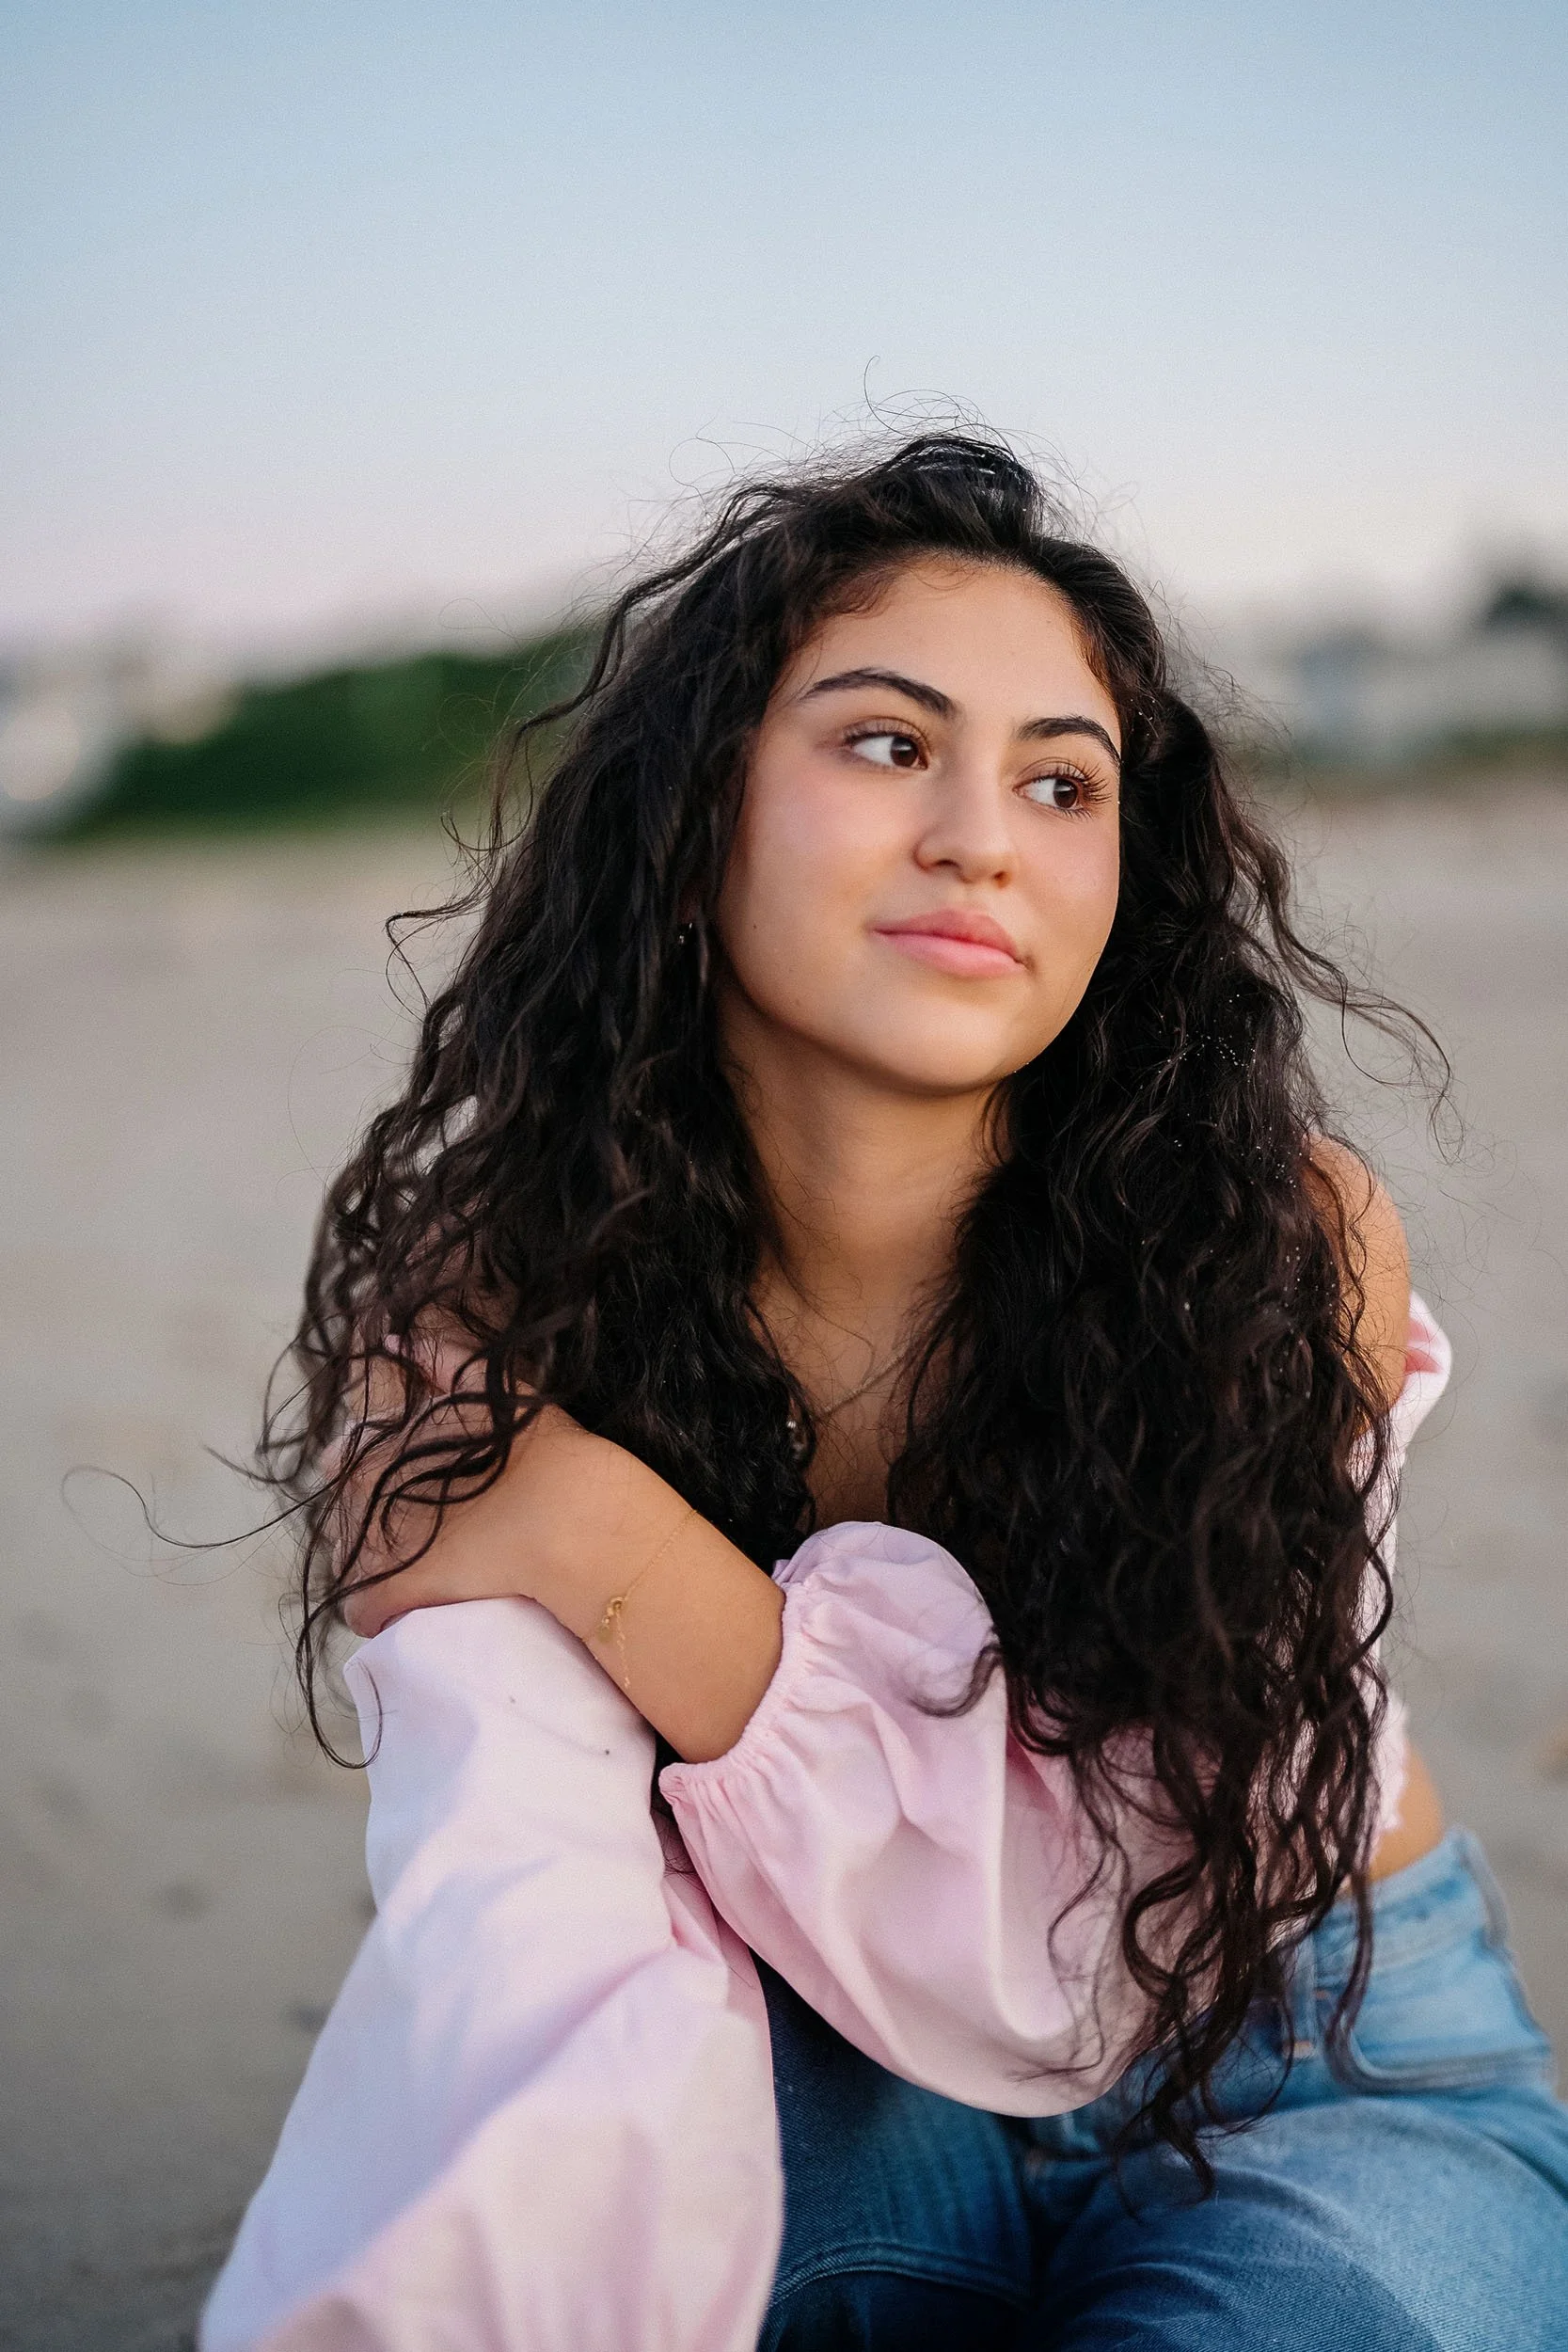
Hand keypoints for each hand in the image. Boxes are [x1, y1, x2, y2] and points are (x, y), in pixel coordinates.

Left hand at [337, 1334, 634, 1640]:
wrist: (574, 1519)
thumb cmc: (542, 1451)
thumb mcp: (493, 1386)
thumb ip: (439, 1356)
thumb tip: (392, 1338)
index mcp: (383, 1438)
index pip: (341, 1449)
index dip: (366, 1457)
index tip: (399, 1473)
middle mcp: (364, 1488)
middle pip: (339, 1502)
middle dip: (366, 1508)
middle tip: (418, 1519)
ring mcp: (373, 1543)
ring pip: (346, 1556)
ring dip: (371, 1558)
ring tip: (418, 1561)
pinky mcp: (389, 1594)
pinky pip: (360, 1609)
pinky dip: (377, 1610)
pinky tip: (407, 1606)